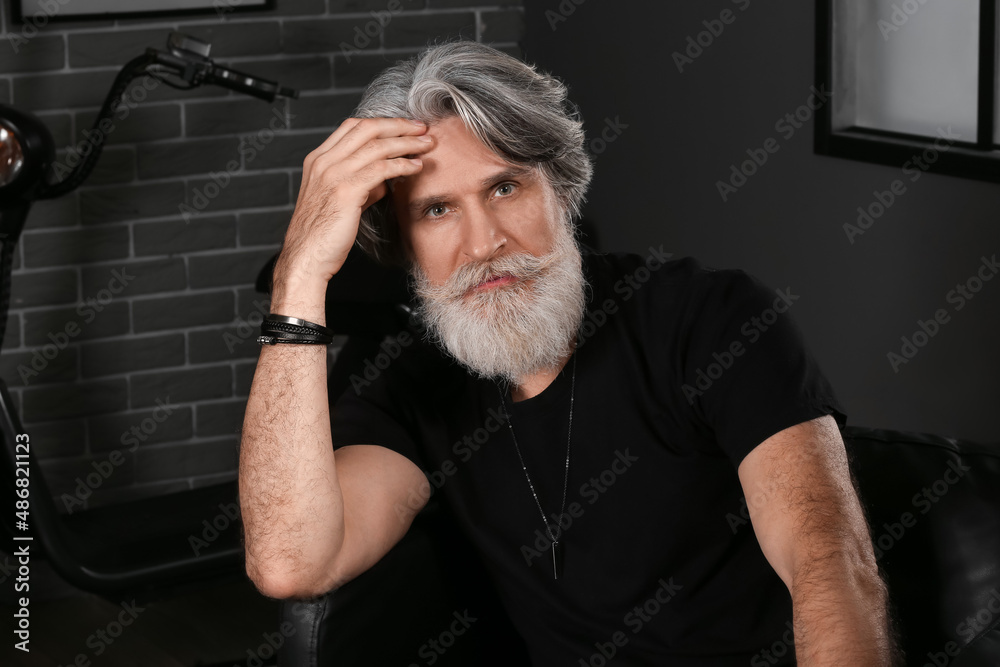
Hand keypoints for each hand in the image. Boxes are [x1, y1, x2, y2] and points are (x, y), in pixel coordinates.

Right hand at [272, 117, 432, 314]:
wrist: (306, 258)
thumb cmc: (323, 235)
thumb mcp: (340, 201)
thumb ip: (361, 186)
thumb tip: (386, 180)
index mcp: (318, 159)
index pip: (353, 127)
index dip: (382, 123)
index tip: (405, 126)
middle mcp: (324, 162)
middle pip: (367, 129)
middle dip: (399, 125)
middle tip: (423, 128)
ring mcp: (333, 174)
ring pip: (377, 146)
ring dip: (407, 143)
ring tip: (427, 145)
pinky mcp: (346, 191)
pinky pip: (381, 169)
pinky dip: (402, 165)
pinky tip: (416, 167)